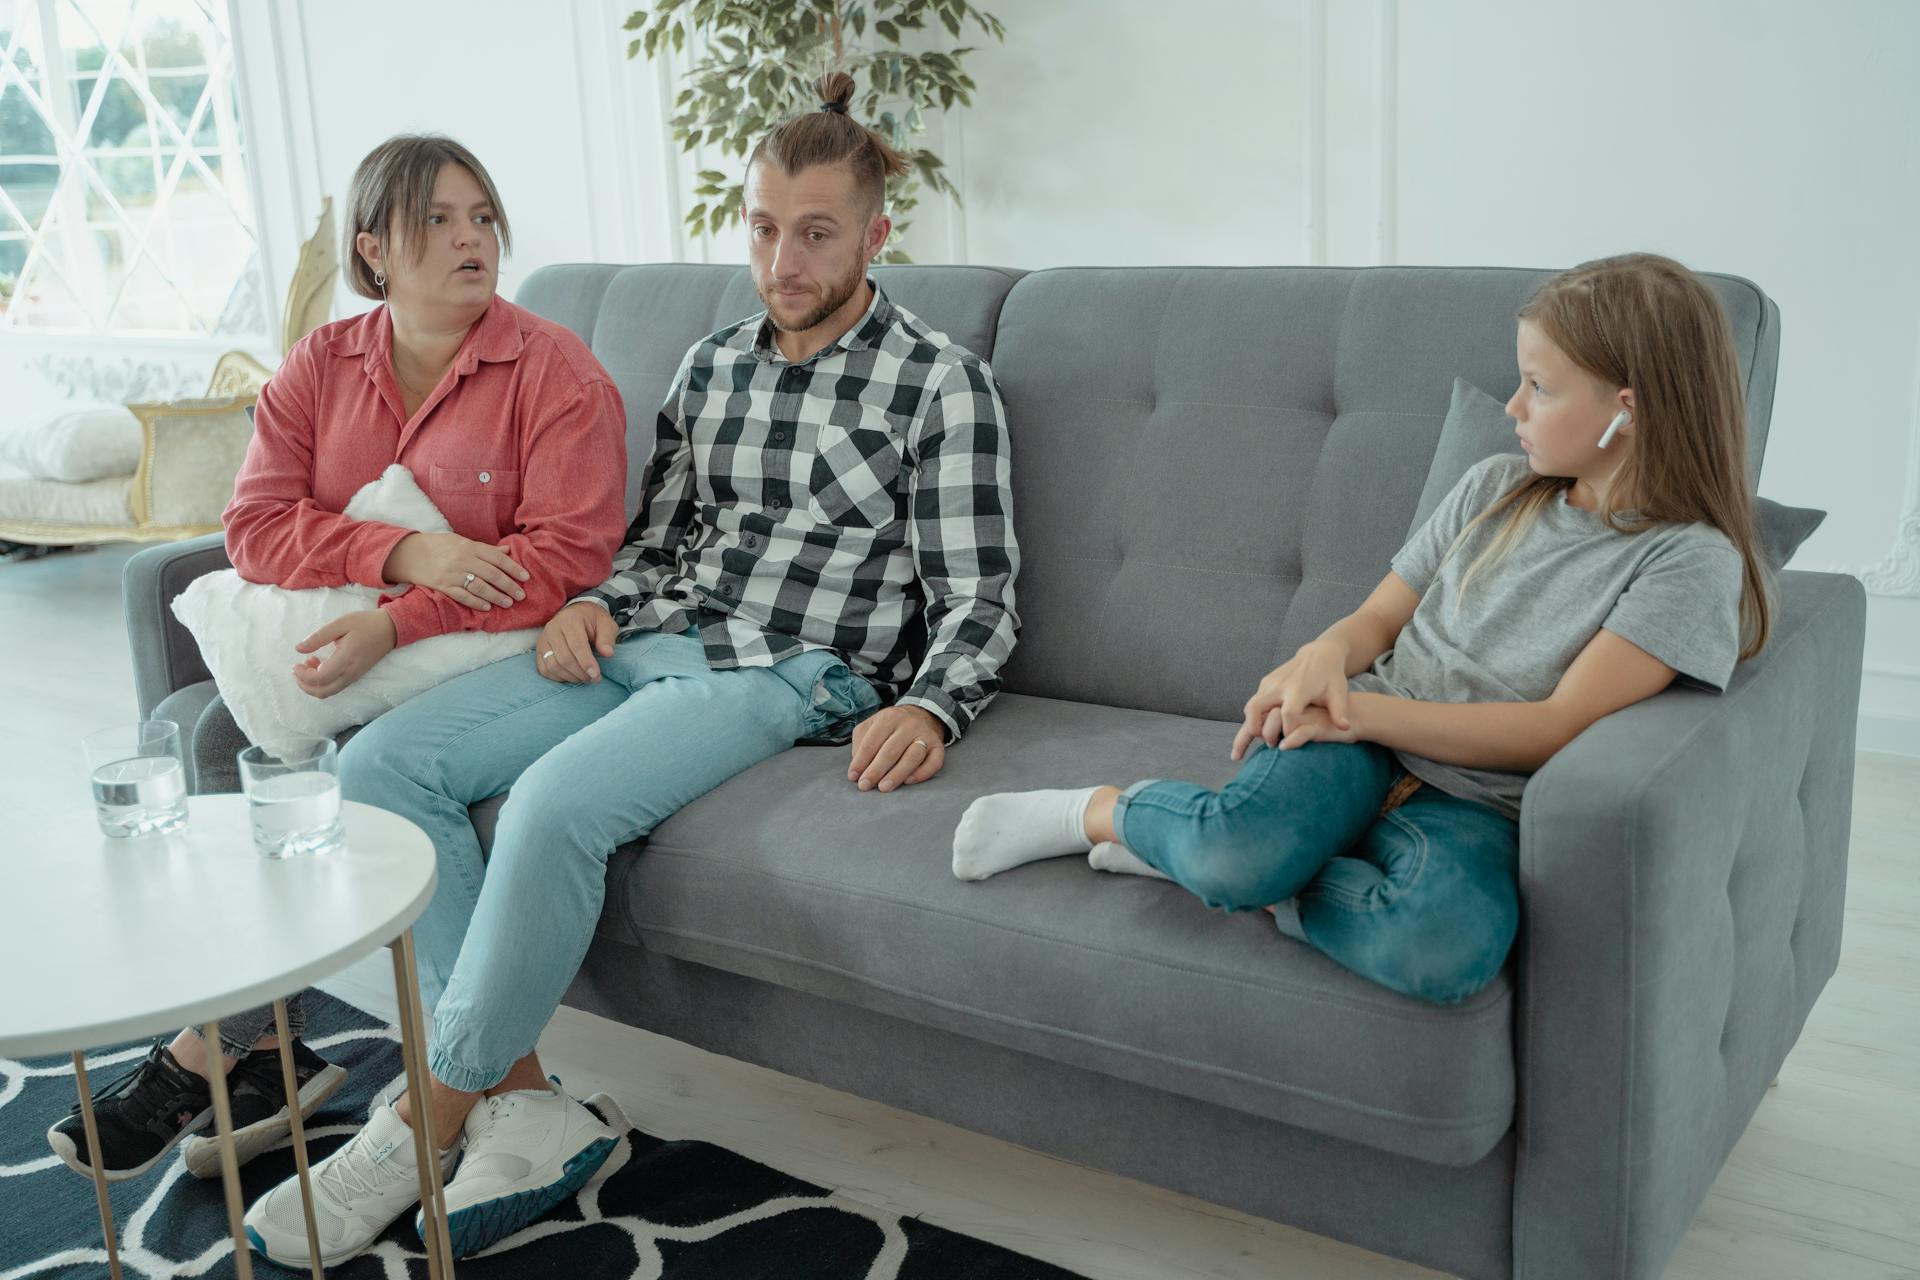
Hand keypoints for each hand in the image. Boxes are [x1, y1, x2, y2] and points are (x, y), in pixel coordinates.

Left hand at [293, 610, 396, 698]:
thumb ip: (319, 637)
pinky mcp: (356, 675)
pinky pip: (336, 687)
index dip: (303, 675)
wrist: (390, 629)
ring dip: (313, 684)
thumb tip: (299, 649)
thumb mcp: (341, 623)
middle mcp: (350, 672)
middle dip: (304, 685)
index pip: (320, 678)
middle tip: (297, 669)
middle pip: (323, 692)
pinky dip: (323, 682)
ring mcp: (354, 676)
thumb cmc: (366, 623)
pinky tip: (320, 666)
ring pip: (329, 692)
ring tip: (309, 664)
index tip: (296, 663)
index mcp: (346, 659)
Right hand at [383, 531, 528, 610]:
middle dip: (509, 586)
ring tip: (508, 603)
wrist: (409, 553)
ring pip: (480, 587)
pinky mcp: (442, 586)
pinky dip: (476, 602)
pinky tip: (487, 607)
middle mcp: (462, 560)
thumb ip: (485, 549)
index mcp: (469, 546)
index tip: (526, 578)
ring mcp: (452, 574)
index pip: (497, 558)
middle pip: (492, 574)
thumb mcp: (461, 541)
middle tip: (521, 595)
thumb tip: (507, 551)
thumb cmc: (439, 546)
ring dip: (496, 596)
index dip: (513, 568)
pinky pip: (462, 596)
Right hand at [536, 601, 618, 682]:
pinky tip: (573, 676)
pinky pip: (545, 670)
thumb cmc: (593, 621)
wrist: (577, 615)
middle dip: (581, 673)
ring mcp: (543, 640)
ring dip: (571, 677)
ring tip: (585, 678)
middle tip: (594, 678)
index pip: (576, 645)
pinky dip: (559, 678)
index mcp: (570, 619)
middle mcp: (552, 628)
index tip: (596, 675)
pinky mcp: (539, 651)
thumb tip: (607, 653)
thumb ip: (607, 638)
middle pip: (564, 658)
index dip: (586, 662)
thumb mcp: (606, 624)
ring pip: (553, 666)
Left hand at [847, 705, 946, 792]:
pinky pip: (934, 762)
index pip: (872, 742)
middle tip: (865, 786)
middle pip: (891, 750)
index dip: (861, 761)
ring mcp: (925, 735)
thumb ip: (861, 742)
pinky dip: (922, 773)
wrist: (922, 715)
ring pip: (913, 756)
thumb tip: (858, 766)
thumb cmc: (891, 727)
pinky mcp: (938, 746)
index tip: (853, 777)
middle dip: (876, 770)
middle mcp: (909, 725)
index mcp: (888, 718)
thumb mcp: (872, 725)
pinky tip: (908, 782)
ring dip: (897, 774)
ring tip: (884, 787)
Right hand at [1231, 640, 1352, 760]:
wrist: (1318, 654)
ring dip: (1252, 724)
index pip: (1288, 713)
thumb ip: (1340, 711)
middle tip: (1268, 744)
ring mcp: (1270, 683)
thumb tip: (1345, 728)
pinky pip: (1253, 703)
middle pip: (1257, 708)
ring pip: (1251, 706)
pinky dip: (1254, 718)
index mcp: (1299, 689)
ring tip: (1264, 738)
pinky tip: (1264, 730)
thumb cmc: (1331, 678)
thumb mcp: (1339, 693)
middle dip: (1257, 728)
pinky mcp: (1266, 682)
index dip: (1288, 730)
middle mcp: (1280, 685)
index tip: (1289, 743)